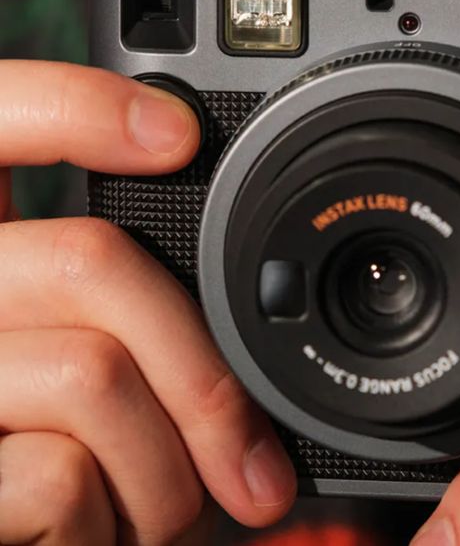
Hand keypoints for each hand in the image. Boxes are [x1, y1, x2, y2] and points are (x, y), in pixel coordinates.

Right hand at [0, 64, 295, 544]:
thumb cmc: (59, 458)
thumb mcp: (86, 363)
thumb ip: (124, 310)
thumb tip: (244, 311)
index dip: (77, 106)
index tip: (179, 134)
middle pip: (92, 261)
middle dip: (203, 375)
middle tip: (252, 463)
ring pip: (93, 373)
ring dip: (167, 471)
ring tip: (170, 511)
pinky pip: (57, 476)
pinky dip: (110, 524)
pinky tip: (95, 537)